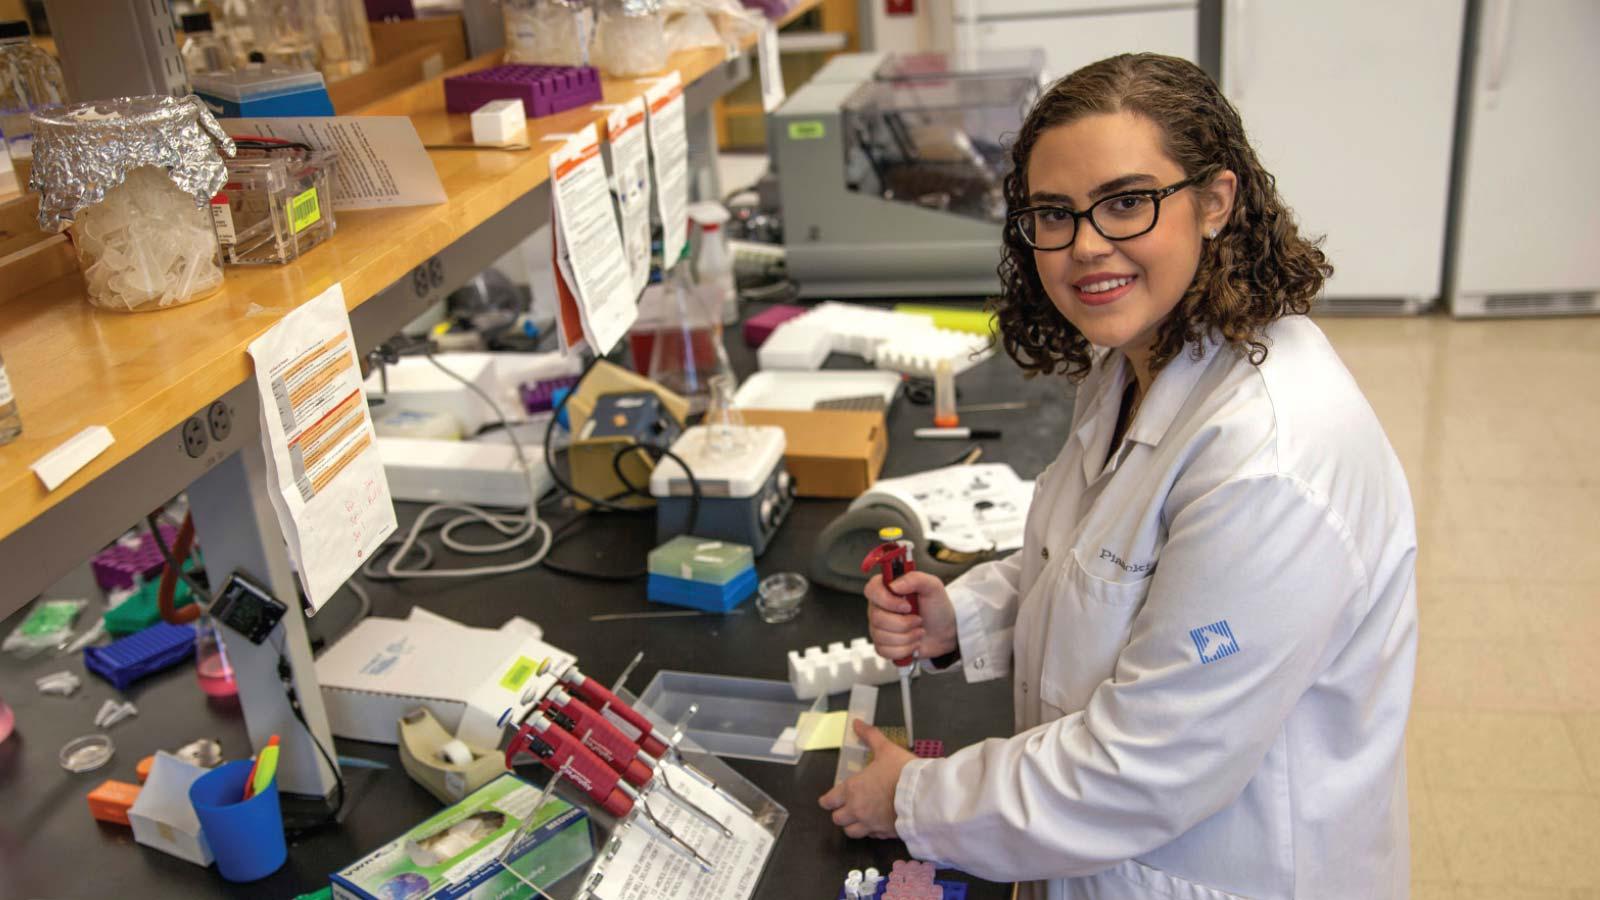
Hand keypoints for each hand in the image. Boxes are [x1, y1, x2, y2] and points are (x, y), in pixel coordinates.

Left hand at [818, 720, 913, 838]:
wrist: (923, 795)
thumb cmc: (901, 771)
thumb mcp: (886, 749)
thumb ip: (870, 736)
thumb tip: (856, 722)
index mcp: (852, 790)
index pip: (829, 801)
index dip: (827, 800)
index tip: (829, 799)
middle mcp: (857, 810)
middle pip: (837, 819)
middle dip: (840, 813)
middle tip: (847, 806)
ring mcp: (870, 824)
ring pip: (851, 832)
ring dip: (852, 826)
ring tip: (859, 818)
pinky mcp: (884, 834)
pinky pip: (871, 836)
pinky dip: (871, 831)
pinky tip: (877, 823)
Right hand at [866, 570, 956, 662]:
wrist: (944, 633)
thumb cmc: (937, 608)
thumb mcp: (933, 586)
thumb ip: (915, 578)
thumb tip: (894, 584)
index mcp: (887, 589)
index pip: (871, 590)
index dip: (887, 601)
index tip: (907, 606)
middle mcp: (880, 607)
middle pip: (877, 618)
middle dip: (903, 623)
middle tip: (918, 619)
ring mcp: (879, 627)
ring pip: (881, 636)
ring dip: (907, 637)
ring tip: (918, 630)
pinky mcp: (882, 644)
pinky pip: (884, 650)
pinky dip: (904, 649)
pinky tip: (912, 642)